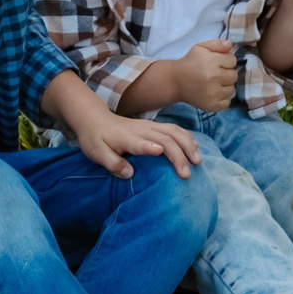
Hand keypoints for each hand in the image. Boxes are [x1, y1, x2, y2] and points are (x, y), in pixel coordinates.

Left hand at [71, 104, 201, 180]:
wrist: (94, 118)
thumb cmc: (95, 139)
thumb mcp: (97, 153)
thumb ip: (112, 163)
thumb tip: (130, 174)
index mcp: (126, 138)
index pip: (139, 142)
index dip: (149, 147)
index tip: (160, 152)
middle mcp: (141, 130)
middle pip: (165, 138)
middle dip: (178, 155)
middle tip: (187, 174)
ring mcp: (149, 126)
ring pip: (174, 131)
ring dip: (188, 145)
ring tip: (198, 161)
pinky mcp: (153, 126)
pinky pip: (174, 129)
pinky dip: (187, 138)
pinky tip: (195, 148)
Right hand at [170, 39, 239, 113]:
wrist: (175, 81)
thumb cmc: (190, 62)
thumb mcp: (200, 48)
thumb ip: (216, 44)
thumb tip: (229, 45)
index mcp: (211, 61)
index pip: (233, 60)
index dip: (224, 60)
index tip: (215, 63)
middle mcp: (213, 78)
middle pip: (234, 75)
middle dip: (226, 73)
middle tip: (214, 73)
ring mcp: (213, 93)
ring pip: (232, 89)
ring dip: (225, 86)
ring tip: (213, 83)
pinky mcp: (212, 105)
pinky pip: (228, 102)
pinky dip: (222, 98)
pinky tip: (212, 93)